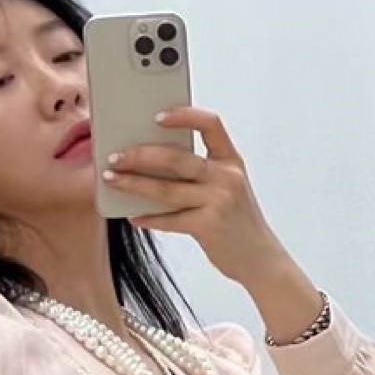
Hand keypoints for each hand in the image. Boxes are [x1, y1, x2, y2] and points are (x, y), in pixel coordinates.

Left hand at [100, 106, 286, 286]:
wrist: (260, 259)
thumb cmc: (237, 222)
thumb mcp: (229, 188)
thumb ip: (201, 173)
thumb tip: (153, 164)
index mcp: (231, 161)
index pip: (210, 124)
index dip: (184, 115)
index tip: (157, 116)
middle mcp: (227, 178)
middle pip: (176, 158)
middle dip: (140, 156)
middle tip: (115, 156)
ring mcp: (218, 202)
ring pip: (167, 189)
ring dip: (135, 185)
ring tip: (113, 181)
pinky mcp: (208, 227)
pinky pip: (170, 220)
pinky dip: (149, 218)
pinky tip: (134, 216)